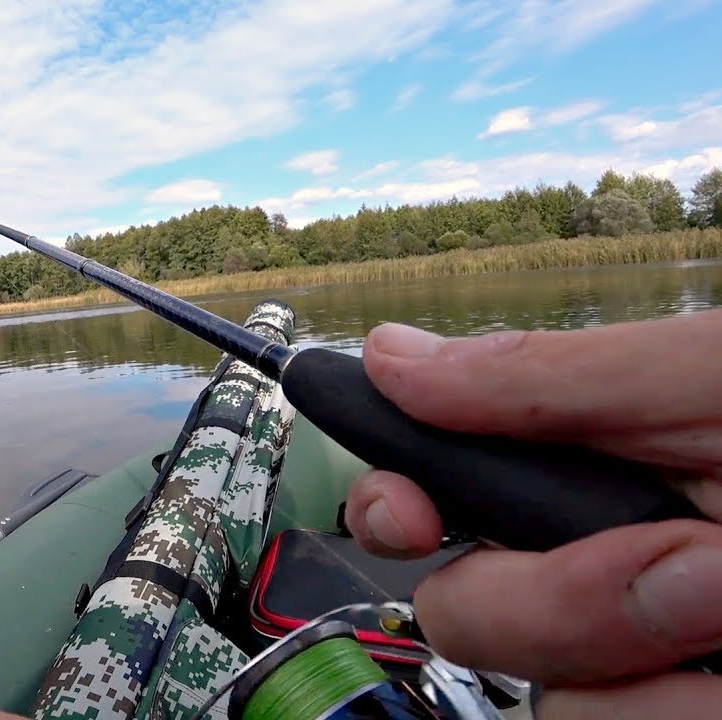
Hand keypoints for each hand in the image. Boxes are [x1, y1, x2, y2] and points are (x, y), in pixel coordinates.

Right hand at [342, 309, 721, 717]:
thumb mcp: (698, 382)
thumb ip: (547, 377)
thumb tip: (387, 357)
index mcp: (582, 475)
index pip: (431, 496)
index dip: (396, 506)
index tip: (413, 518)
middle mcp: (598, 567)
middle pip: (467, 616)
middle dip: (556, 601)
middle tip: (689, 566)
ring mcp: (641, 656)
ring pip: (556, 701)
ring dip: (648, 661)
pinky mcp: (674, 713)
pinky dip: (686, 711)